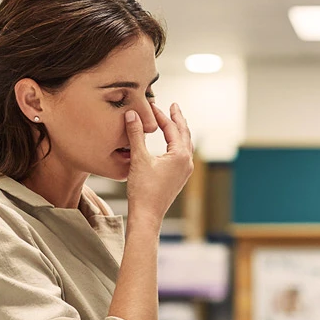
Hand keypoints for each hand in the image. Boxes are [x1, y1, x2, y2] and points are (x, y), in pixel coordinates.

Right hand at [123, 103, 193, 220]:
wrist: (147, 215)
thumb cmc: (143, 190)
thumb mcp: (138, 158)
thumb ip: (136, 134)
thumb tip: (132, 114)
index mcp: (180, 155)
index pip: (172, 128)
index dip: (161, 115)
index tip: (152, 105)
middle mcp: (187, 162)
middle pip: (184, 134)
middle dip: (177, 119)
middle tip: (174, 106)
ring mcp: (185, 171)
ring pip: (185, 145)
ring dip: (179, 131)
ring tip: (174, 121)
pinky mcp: (179, 178)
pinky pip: (182, 155)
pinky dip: (177, 144)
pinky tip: (171, 144)